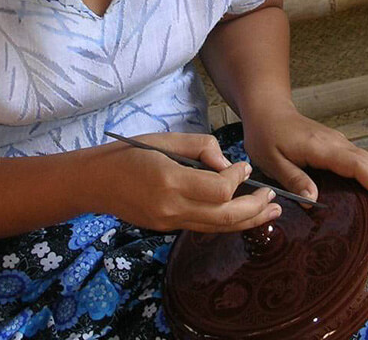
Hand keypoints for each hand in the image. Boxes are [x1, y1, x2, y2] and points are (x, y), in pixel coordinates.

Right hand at [93, 132, 280, 232]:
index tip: (243, 167)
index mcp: (170, 181)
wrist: (94, 182)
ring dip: (248, 221)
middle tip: (273, 197)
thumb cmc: (127, 153)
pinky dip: (226, 222)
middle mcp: (171, 208)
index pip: (220, 190)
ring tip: (272, 212)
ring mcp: (169, 222)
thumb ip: (201, 148)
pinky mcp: (167, 228)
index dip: (237, 178)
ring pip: (218, 228)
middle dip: (255, 208)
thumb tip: (228, 165)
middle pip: (226, 217)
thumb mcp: (165, 139)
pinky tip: (242, 215)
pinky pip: (204, 227)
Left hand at [242, 107, 367, 221]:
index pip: (358, 166)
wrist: (268, 109)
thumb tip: (313, 201)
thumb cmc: (267, 134)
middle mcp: (338, 144)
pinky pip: (365, 164)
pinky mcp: (340, 149)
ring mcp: (341, 145)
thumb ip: (293, 179)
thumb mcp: (271, 160)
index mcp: (323, 148)